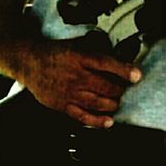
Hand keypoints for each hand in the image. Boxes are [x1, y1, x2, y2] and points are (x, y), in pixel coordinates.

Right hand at [19, 36, 141, 127]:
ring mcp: (69, 92)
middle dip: (120, 90)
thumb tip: (116, 52)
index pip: (105, 64)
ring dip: (112, 104)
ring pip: (97, 102)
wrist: (28, 62)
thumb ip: (94, 49)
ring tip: (116, 102)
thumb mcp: (75, 44)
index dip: (123, 70)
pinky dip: (97, 121)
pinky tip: (108, 121)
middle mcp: (75, 76)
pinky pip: (83, 116)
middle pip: (105, 86)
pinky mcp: (62, 105)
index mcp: (79, 58)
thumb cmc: (53, 53)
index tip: (136, 75)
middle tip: (124, 89)